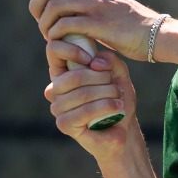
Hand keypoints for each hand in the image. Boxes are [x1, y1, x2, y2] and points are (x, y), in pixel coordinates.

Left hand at [23, 0, 159, 59]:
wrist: (155, 35)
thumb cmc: (128, 25)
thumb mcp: (106, 4)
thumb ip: (85, 2)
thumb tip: (60, 6)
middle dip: (35, 2)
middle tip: (38, 18)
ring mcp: (95, 7)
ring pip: (54, 6)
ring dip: (45, 24)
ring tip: (49, 36)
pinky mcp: (99, 25)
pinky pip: (65, 26)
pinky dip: (56, 36)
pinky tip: (60, 43)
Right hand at [44, 38, 138, 154]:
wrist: (123, 129)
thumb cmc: (117, 99)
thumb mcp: (118, 75)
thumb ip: (110, 61)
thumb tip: (96, 62)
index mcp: (63, 71)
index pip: (54, 50)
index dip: (73, 49)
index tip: (94, 59)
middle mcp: (55, 88)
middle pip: (74, 76)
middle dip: (101, 79)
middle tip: (117, 86)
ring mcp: (57, 107)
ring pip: (82, 94)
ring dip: (107, 94)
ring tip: (119, 97)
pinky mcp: (64, 124)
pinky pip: (84, 112)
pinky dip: (104, 107)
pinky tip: (117, 107)